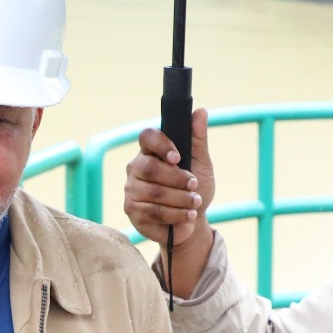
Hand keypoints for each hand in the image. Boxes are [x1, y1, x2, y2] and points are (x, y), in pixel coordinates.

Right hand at [124, 109, 215, 297]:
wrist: (192, 221)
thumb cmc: (195, 189)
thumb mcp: (201, 163)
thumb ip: (198, 139)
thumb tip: (200, 111)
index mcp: (151, 151)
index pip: (147, 137)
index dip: (161, 145)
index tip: (178, 158)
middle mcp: (136, 167)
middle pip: (150, 167)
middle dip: (177, 178)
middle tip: (194, 185)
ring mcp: (131, 189)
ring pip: (154, 192)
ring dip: (180, 199)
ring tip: (195, 203)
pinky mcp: (132, 211)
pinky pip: (153, 211)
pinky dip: (175, 214)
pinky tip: (187, 216)